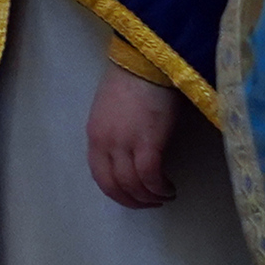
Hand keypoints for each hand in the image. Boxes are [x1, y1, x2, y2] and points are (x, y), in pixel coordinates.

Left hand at [86, 64, 183, 208]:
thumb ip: (115, 134)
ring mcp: (124, 144)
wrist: (146, 60)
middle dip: (133, 200)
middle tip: (150, 203)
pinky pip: (151, 176)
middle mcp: (105, 143)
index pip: (99, 176)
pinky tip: (170, 187)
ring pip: (133, 184)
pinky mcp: (148, 142)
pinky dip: (160, 187)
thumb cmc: (133, 80)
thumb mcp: (113, 111)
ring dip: (150, 196)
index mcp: (94, 136)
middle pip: (114, 185)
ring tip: (165, 195)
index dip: (116, 192)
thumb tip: (128, 154)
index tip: (131, 196)